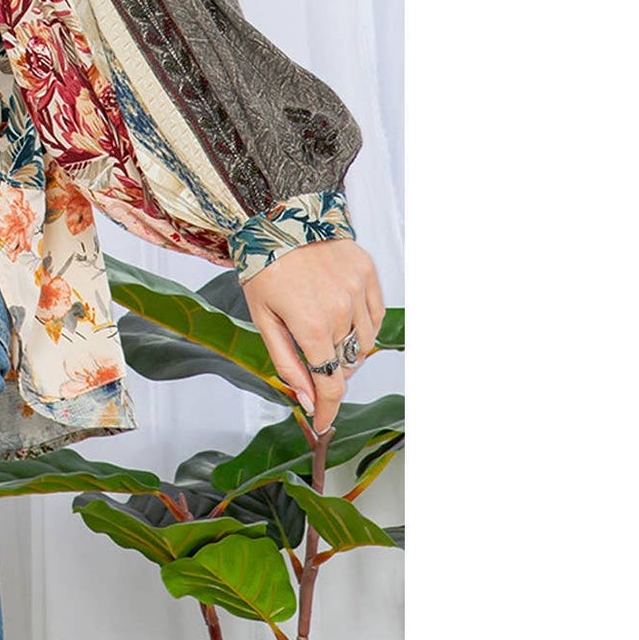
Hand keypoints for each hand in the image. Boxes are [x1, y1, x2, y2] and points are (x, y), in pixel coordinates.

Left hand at [241, 236, 385, 439]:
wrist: (277, 216)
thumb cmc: (263, 267)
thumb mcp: (262, 318)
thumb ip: (286, 362)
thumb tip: (306, 399)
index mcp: (310, 325)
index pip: (330, 383)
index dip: (328, 409)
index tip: (323, 423)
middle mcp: (340, 311)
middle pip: (346, 365)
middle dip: (330, 374)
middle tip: (313, 364)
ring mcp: (358, 291)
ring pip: (364, 343)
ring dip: (347, 352)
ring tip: (325, 337)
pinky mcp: (368, 274)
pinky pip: (375, 315)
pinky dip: (362, 326)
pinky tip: (343, 319)